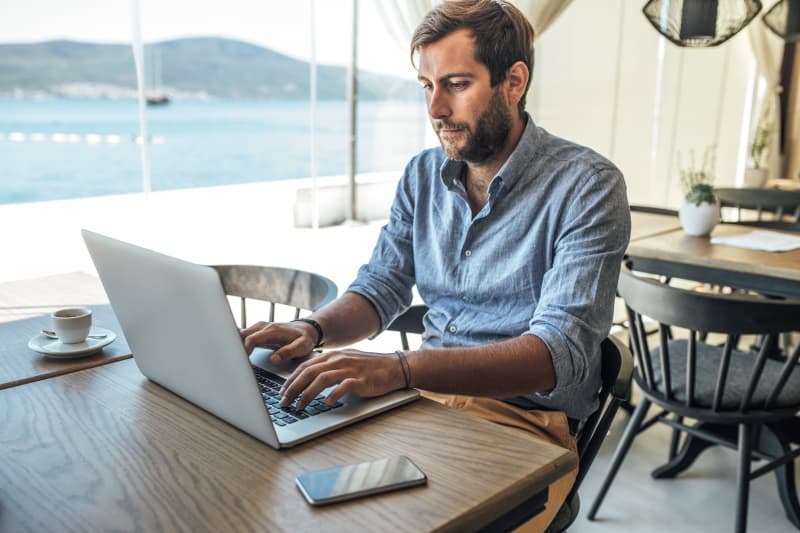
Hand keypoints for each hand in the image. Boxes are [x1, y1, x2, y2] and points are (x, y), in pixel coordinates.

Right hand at [240, 321, 316, 362]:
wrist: (306, 329)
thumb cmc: (304, 339)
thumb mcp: (302, 347)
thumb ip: (287, 352)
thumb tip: (273, 359)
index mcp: (272, 331)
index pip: (251, 339)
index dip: (243, 350)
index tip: (240, 362)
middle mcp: (263, 327)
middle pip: (241, 336)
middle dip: (235, 348)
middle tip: (233, 363)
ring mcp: (259, 328)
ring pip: (240, 335)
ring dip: (236, 346)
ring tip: (233, 360)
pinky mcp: (257, 331)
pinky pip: (244, 336)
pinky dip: (239, 344)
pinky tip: (237, 354)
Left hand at [279, 349, 405, 410]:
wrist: (395, 367)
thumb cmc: (370, 368)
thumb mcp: (346, 362)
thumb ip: (329, 368)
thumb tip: (309, 379)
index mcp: (333, 356)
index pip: (305, 366)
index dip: (291, 379)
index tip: (282, 392)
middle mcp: (339, 360)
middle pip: (309, 372)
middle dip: (293, 388)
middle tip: (284, 402)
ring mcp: (350, 369)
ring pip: (321, 379)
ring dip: (307, 394)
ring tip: (299, 406)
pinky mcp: (361, 380)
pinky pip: (343, 386)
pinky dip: (333, 395)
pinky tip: (326, 403)